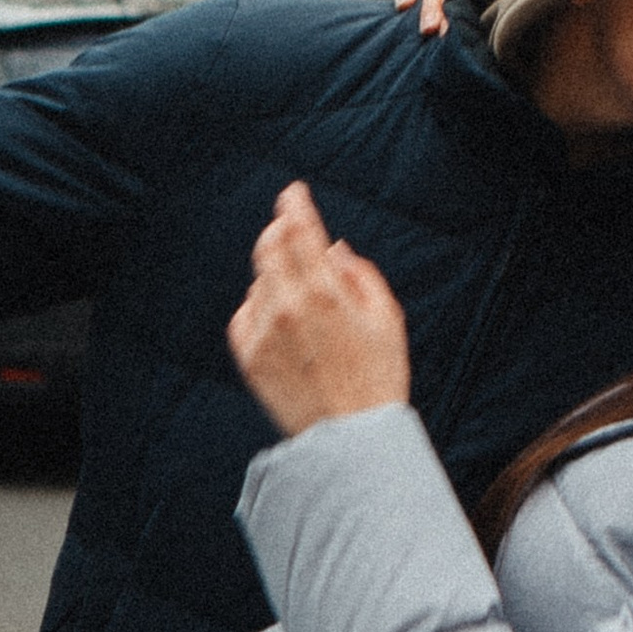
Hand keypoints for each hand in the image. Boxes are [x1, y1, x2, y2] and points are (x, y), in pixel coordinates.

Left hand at [228, 182, 410, 434]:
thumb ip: (360, 274)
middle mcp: (288, 308)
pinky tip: (282, 325)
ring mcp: (264, 333)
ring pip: (259, 281)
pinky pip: (245, 315)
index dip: (295, 204)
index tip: (293, 192)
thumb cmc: (379, 376)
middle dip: (280, 232)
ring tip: (304, 304)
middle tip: (291, 232)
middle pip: (269, 246)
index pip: (301, 230)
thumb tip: (333, 249)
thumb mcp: (387, 318)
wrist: (352, 439)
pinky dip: (260, 309)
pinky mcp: (249, 358)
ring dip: (276, 277)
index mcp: (327, 293)